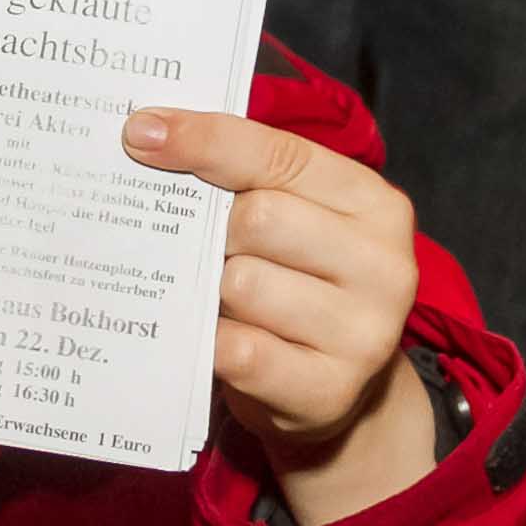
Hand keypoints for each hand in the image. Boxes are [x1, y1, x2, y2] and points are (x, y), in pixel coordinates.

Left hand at [123, 107, 436, 524]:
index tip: (141, 132)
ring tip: (226, 306)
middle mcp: (385, 265)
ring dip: (215, 293)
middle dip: (215, 234)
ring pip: (243, 284)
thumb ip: (247, 179)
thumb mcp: (299, 221)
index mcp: (376, 205)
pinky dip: (213, 341)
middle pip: (257, 217)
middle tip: (212, 255)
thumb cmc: (303, 287)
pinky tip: (216, 341)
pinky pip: (239, 350)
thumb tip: (149, 136)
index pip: (281, 155)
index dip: (206, 139)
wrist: (343, 393)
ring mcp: (365, 333)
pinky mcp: (331, 391)